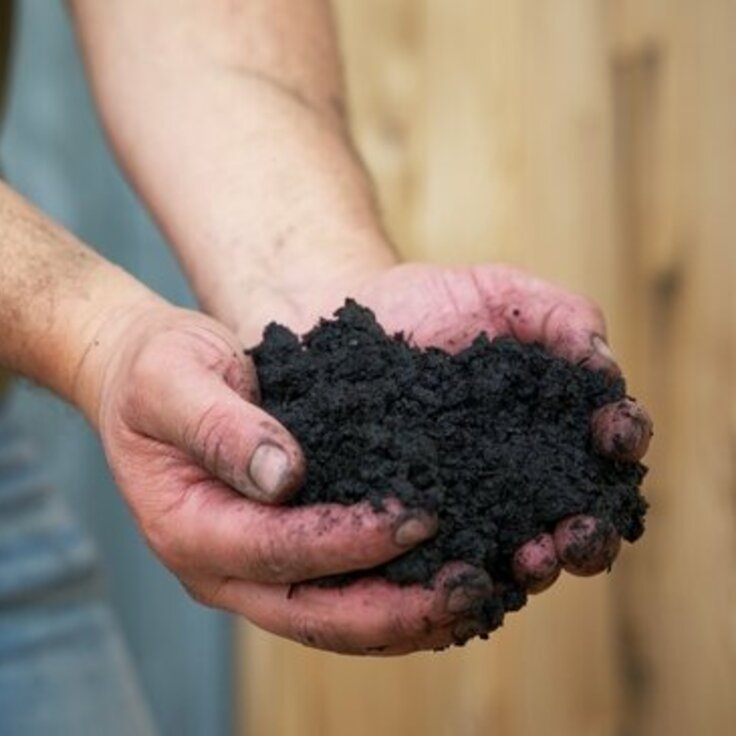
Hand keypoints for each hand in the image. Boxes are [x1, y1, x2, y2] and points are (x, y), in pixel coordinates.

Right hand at [85, 301, 487, 654]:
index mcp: (190, 527)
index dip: (350, 541)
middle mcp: (220, 568)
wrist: (147, 377)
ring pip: (333, 620)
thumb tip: (283, 475)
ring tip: (474, 597)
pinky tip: (443, 585)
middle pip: (315, 614)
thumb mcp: (174, 380)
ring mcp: (250, 571)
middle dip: (395, 609)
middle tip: (470, 586)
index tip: (419, 519)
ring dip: (404, 619)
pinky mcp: (280, 557)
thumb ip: (221, 427)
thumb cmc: (157, 371)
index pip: (277, 550)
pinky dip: (392, 599)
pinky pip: (339, 595)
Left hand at [351, 262, 652, 594]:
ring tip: (532, 560)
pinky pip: (451, 560)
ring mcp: (474, 503)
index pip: (608, 441)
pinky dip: (468, 574)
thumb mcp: (504, 294)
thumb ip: (562, 317)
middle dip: (590, 533)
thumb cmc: (435, 303)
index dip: (623, 439)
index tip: (614, 434)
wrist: (355, 326)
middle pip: (576, 517)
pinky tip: (467, 575)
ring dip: (540, 566)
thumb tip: (606, 368)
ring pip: (521, 553)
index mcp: (556, 421)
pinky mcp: (421, 521)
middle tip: (580, 533)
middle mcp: (524, 472)